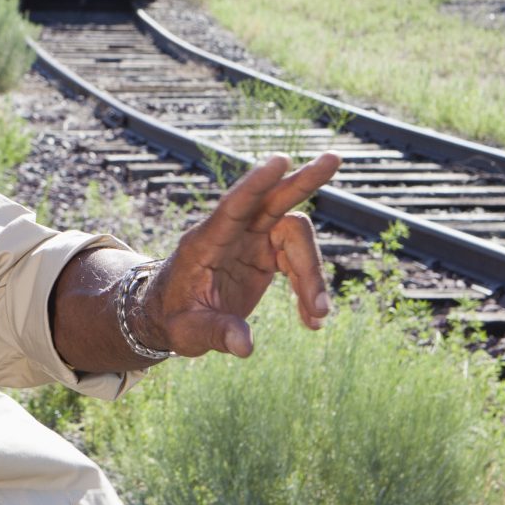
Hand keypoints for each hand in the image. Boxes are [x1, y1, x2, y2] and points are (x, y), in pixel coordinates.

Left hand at [137, 152, 341, 357]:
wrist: (170, 316)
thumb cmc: (172, 319)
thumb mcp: (187, 332)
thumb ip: (215, 333)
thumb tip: (246, 346)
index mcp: (206, 241)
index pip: (234, 206)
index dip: (256, 183)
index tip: (281, 159)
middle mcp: (232, 234)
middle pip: (273, 201)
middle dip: (304, 181)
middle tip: (334, 159)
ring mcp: (251, 241)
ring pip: (295, 238)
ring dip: (312, 275)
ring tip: (317, 317)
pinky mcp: (265, 255)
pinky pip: (298, 263)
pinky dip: (309, 290)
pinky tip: (311, 320)